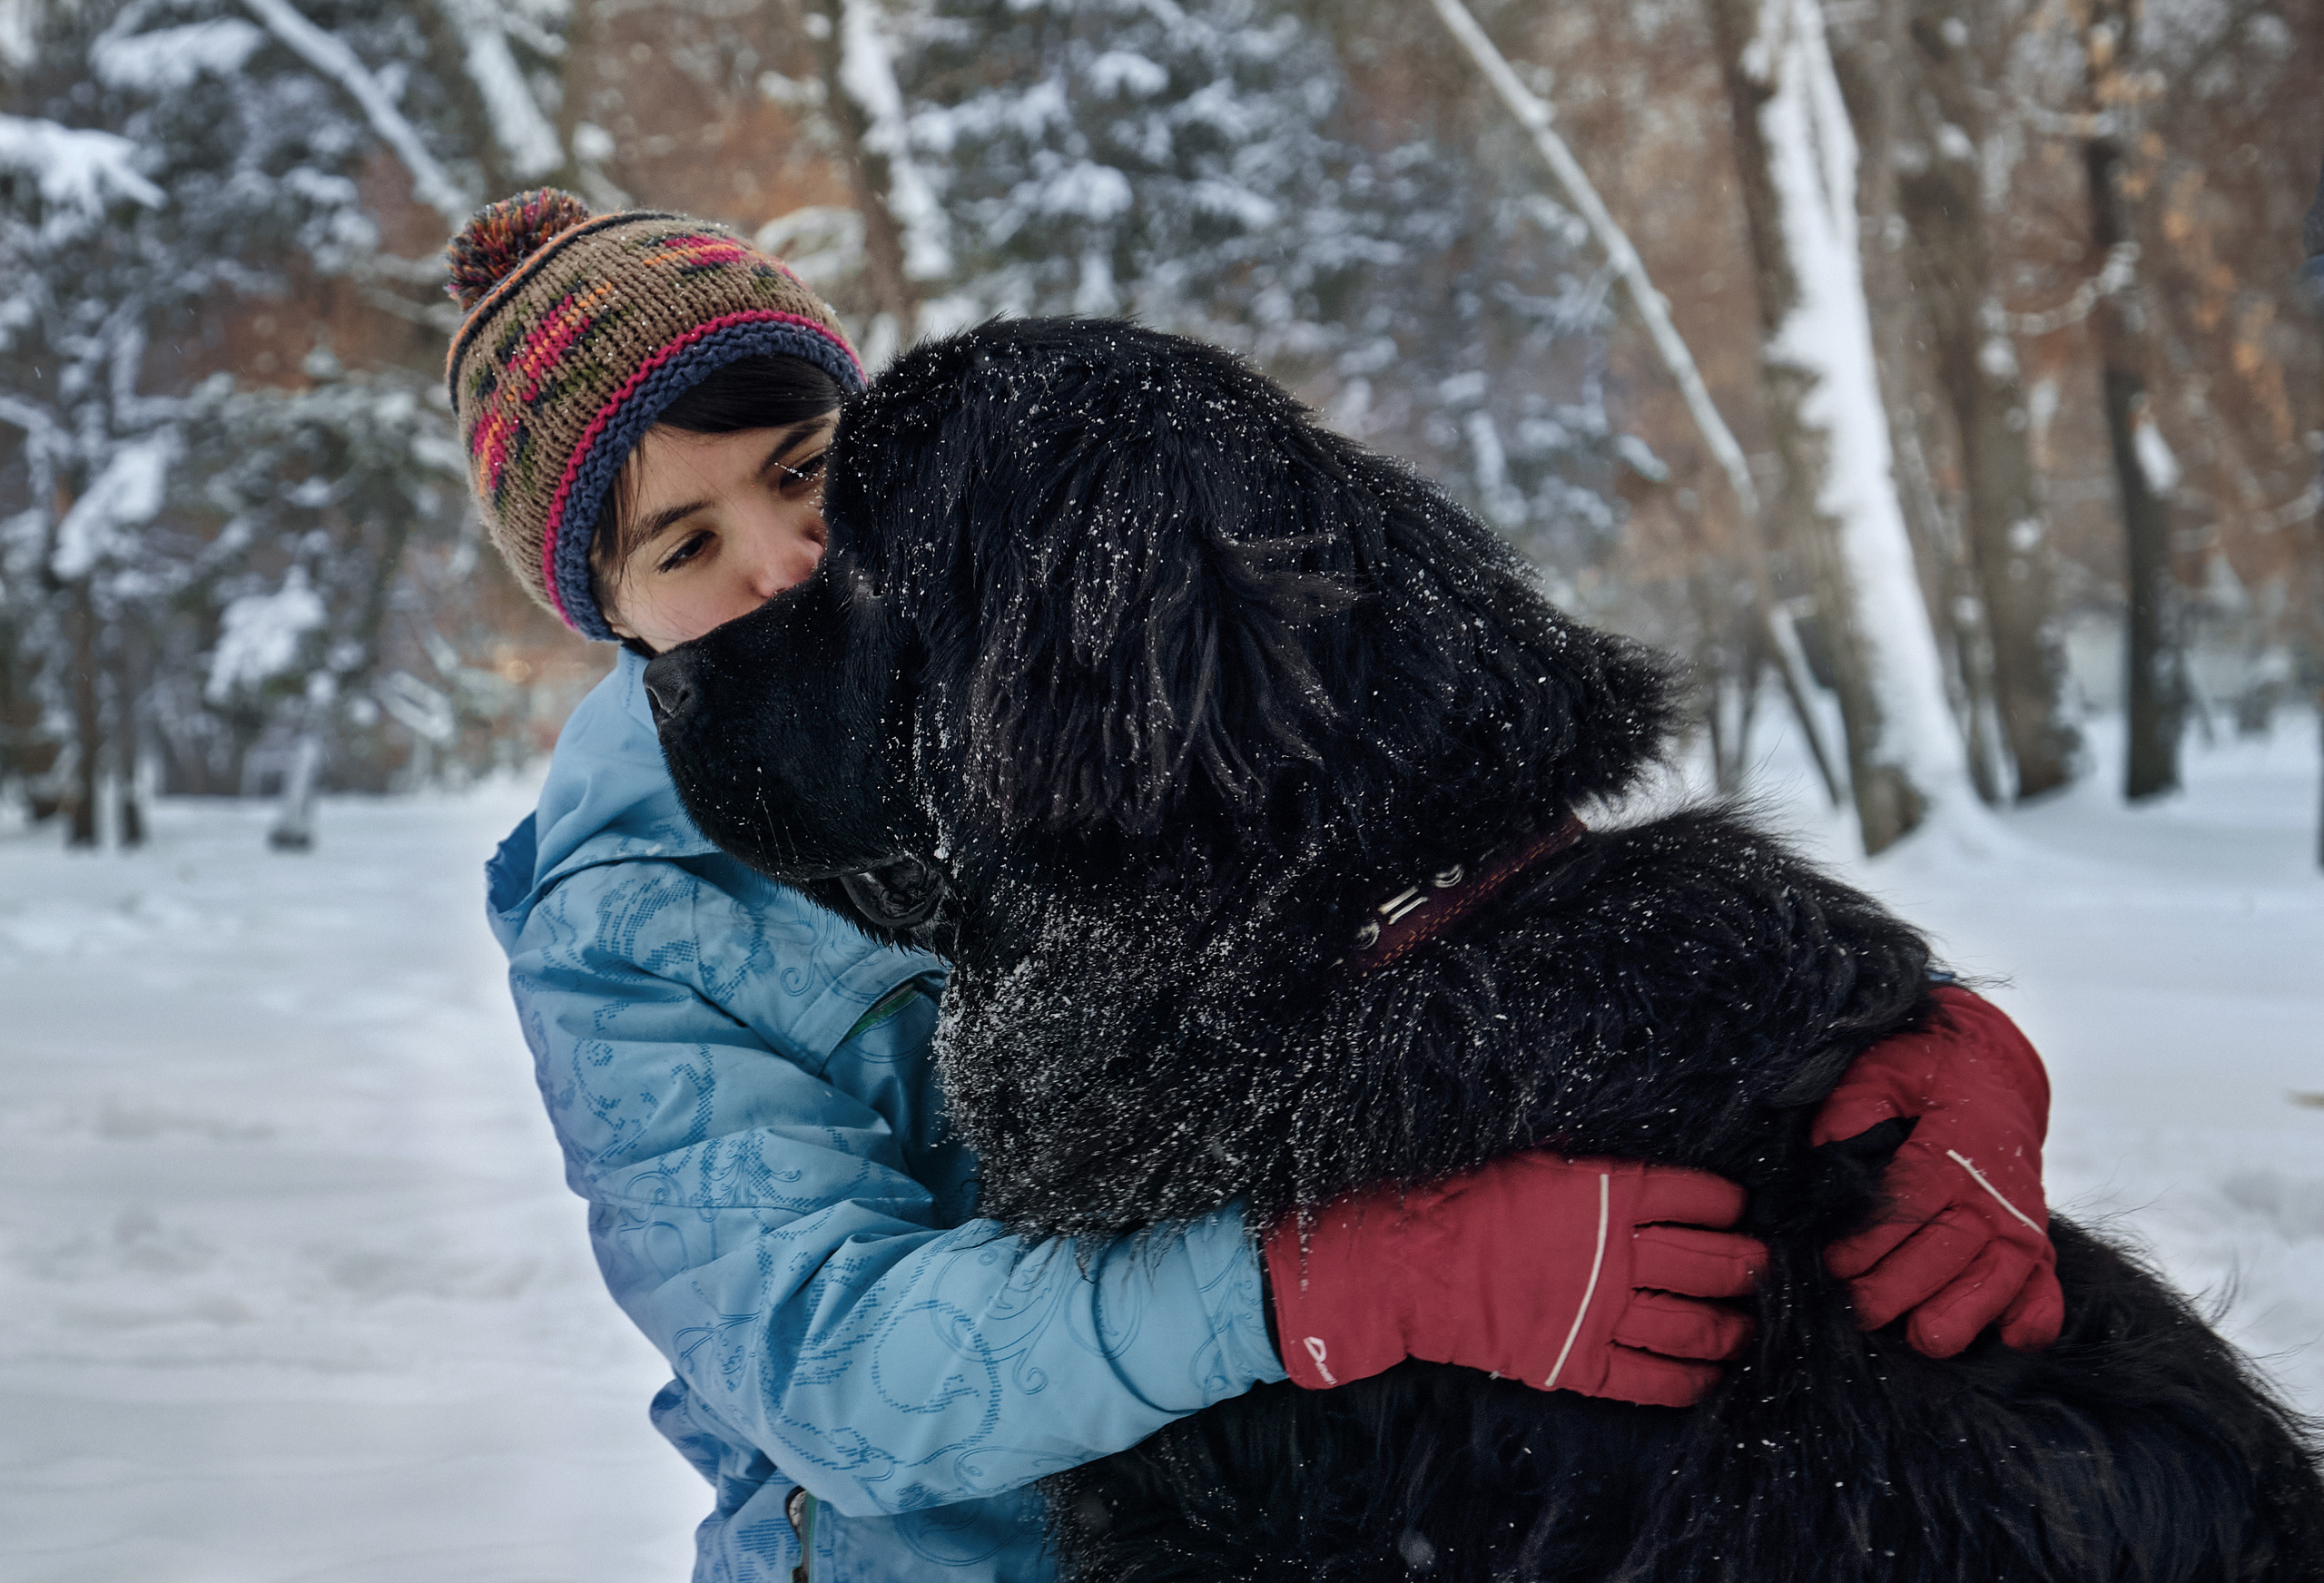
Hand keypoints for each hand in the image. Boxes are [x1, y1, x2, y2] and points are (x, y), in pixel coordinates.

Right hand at [1264, 1153, 1765, 1408]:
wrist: (1412, 1266)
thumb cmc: (1465, 1202)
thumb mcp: (1532, 1161)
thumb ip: (1587, 1167)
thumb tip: (1626, 1160)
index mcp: (1605, 1194)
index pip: (1691, 1195)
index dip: (1725, 1202)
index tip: (1738, 1207)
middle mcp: (1616, 1253)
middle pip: (1708, 1260)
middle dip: (1746, 1264)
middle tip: (1765, 1266)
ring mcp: (1602, 1313)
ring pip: (1693, 1323)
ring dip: (1732, 1325)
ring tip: (1750, 1324)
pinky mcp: (1581, 1363)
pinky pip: (1653, 1379)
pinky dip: (1691, 1380)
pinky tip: (1714, 1376)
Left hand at [1813, 985, 2062, 1357]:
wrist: (1988, 1075)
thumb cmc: (1925, 1077)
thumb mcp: (1882, 1072)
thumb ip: (1853, 1108)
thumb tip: (1829, 1150)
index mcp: (1953, 1148)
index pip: (1910, 1202)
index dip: (1871, 1238)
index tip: (1834, 1263)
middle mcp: (1993, 1192)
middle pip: (1949, 1249)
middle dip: (1900, 1287)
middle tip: (1859, 1310)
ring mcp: (2020, 1223)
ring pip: (1998, 1278)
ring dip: (1963, 1312)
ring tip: (1924, 1338)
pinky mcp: (2036, 1245)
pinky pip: (2046, 1289)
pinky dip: (2035, 1317)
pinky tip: (2011, 1338)